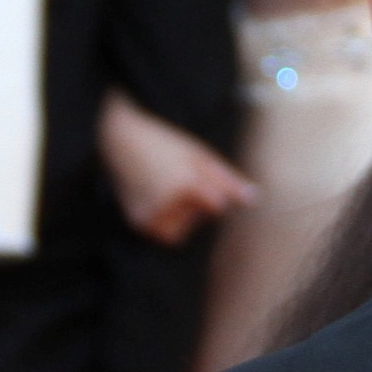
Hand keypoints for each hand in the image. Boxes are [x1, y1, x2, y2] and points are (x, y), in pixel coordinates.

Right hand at [99, 90, 257, 247]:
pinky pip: (166, 233)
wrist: (118, 138)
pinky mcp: (139, 223)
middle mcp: (166, 203)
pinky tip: (155, 197)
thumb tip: (253, 198)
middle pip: (202, 217)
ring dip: (182, 213)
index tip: (196, 174)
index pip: (217, 206)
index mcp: (184, 182)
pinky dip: (167, 218)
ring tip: (164, 187)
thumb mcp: (198, 155)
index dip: (212, 191)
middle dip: (196, 201)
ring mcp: (151, 216)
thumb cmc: (162, 143)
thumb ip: (226, 179)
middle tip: (173, 174)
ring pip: (185, 229)